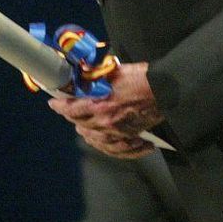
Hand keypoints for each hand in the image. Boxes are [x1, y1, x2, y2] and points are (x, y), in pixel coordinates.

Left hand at [48, 62, 162, 157]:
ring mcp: (119, 132)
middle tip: (69, 112)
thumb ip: (97, 75)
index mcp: (101, 105)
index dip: (60, 106)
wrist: (169, 90)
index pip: (71, 109)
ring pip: (95, 140)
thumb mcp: (117, 71)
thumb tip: (82, 73)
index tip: (53, 103)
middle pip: (81, 125)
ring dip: (87, 133)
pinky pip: (116, 150)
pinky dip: (109, 148)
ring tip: (82, 128)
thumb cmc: (145, 78)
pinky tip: (107, 144)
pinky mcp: (131, 136)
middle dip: (72, 118)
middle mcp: (106, 122)